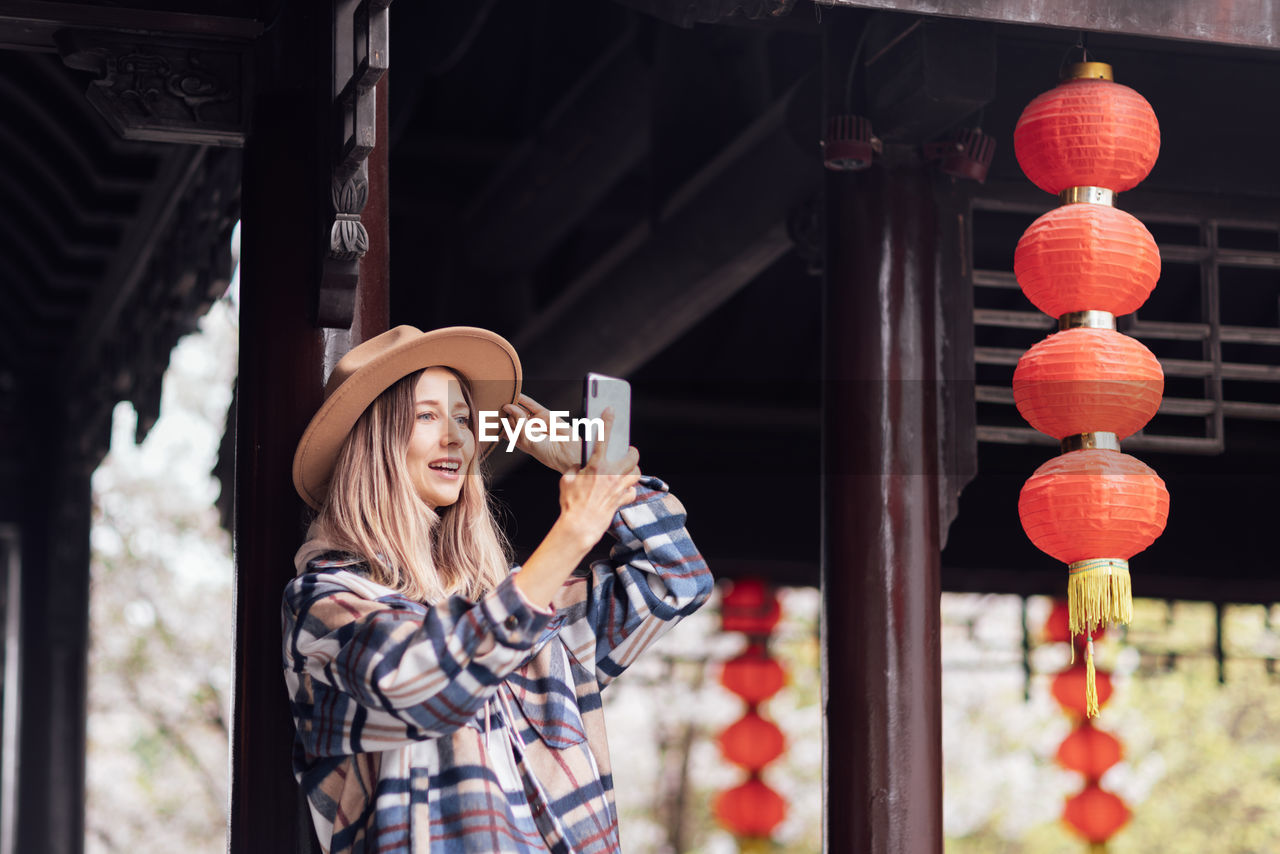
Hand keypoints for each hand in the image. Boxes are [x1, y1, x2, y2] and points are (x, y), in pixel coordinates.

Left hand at [501, 394, 581, 473]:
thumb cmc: (545, 451)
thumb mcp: (526, 438)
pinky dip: (524, 399)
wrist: (565, 451)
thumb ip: (517, 420)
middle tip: (494, 404)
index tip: (485, 415)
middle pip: (510, 417)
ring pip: (520, 410)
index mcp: (518, 440)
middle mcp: (525, 430)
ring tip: (501, 395)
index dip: (496, 422)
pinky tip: (515, 393)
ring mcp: (534, 421)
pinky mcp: (543, 414)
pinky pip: (532, 405)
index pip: (503, 428)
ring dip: (512, 403)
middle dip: (503, 412)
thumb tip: (508, 405)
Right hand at [555, 408, 641, 548]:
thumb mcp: (567, 480)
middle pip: (632, 456)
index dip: (607, 421)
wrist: (581, 525)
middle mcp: (611, 474)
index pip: (603, 437)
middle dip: (632, 452)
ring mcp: (620, 487)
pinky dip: (629, 491)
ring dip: (633, 471)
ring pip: (636, 473)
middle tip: (628, 452)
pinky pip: (632, 492)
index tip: (611, 410)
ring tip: (627, 472)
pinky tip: (622, 493)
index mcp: (596, 466)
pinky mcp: (623, 500)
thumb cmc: (572, 504)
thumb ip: (575, 469)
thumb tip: (580, 467)